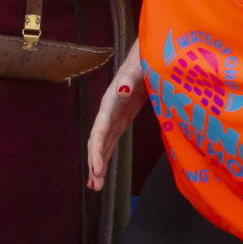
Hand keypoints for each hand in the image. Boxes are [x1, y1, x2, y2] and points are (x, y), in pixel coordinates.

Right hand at [86, 43, 147, 189]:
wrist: (148, 56)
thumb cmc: (145, 61)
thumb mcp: (139, 68)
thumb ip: (130, 79)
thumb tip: (121, 90)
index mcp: (110, 102)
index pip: (99, 130)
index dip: (96, 150)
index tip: (97, 169)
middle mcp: (108, 112)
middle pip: (96, 141)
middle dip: (94, 163)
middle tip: (95, 186)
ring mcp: (113, 117)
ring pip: (102, 145)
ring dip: (98, 164)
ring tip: (95, 187)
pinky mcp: (121, 120)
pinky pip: (110, 142)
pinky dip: (106, 157)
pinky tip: (102, 172)